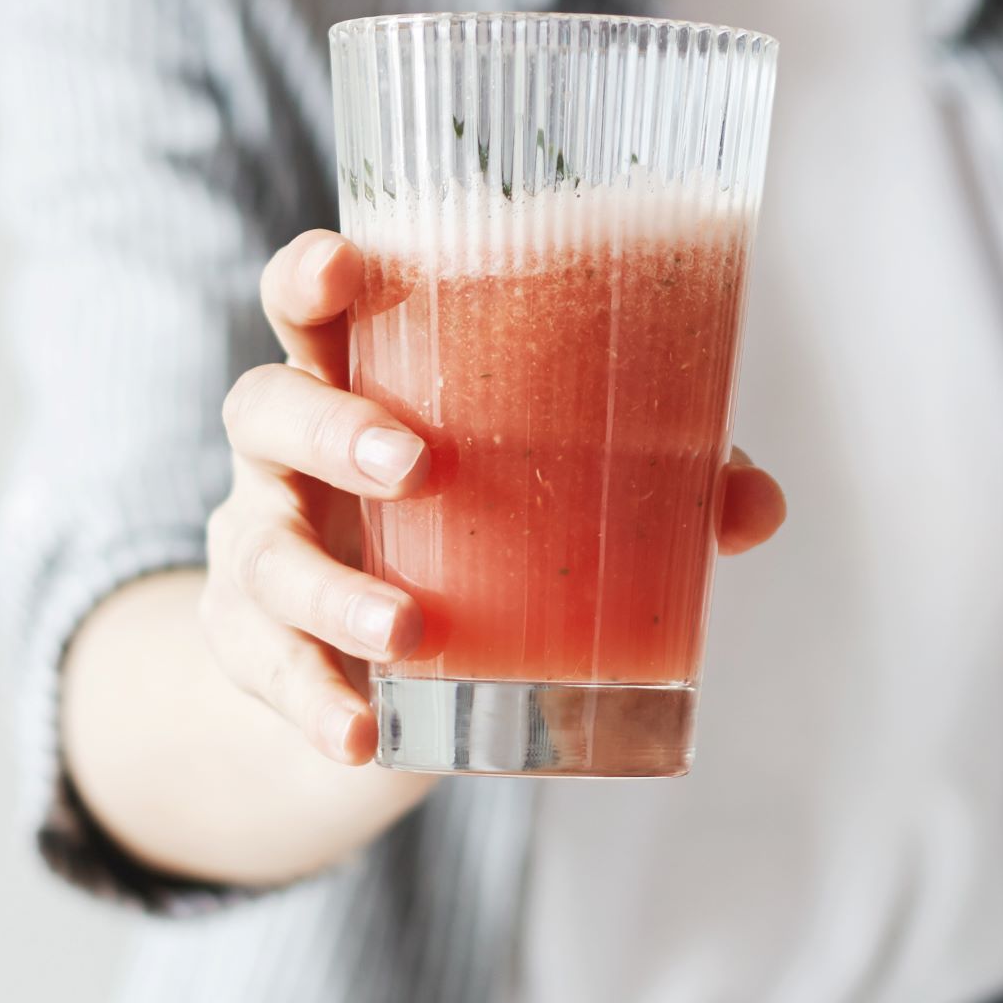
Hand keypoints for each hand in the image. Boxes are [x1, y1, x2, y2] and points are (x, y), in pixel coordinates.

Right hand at [206, 230, 784, 767]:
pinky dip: (314, 705)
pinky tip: (358, 735)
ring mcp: (256, 549)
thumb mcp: (540, 499)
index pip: (310, 310)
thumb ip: (647, 484)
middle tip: (415, 464)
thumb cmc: (458, 536)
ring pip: (266, 553)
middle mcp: (287, 456)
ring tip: (405, 630)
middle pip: (266, 408)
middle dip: (333, 428)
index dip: (312, 279)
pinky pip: (268, 672)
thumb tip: (754, 502)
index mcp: (356, 385)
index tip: (344, 267)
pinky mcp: (248, 645)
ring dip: (334, 591)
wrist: (356, 670)